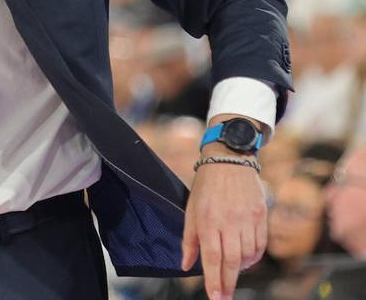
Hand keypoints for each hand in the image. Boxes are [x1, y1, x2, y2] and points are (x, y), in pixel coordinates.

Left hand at [181, 151, 266, 299]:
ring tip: (231, 275)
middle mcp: (229, 221)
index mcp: (208, 220)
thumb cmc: (206, 186)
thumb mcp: (191, 209)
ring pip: (247, 255)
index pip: (212, 257)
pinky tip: (245, 261)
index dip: (214, 279)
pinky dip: (253, 257)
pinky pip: (260, 245)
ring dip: (240, 270)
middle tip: (223, 298)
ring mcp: (247, 219)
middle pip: (232, 261)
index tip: (214, 296)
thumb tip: (186, 266)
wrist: (229, 160)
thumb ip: (189, 240)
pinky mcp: (261, 215)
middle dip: (227, 283)